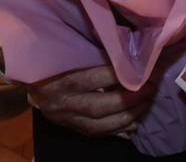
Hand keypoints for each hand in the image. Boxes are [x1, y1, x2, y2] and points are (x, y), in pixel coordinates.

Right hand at [27, 65, 155, 137]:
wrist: (34, 84)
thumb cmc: (59, 62)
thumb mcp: (71, 53)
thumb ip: (96, 53)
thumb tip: (129, 50)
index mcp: (60, 80)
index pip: (91, 79)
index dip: (119, 75)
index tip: (142, 67)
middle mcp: (61, 104)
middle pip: (98, 107)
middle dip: (130, 99)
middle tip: (151, 87)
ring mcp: (66, 120)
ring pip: (100, 126)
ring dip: (129, 116)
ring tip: (147, 103)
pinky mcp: (72, 129)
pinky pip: (98, 134)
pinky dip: (120, 129)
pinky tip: (136, 121)